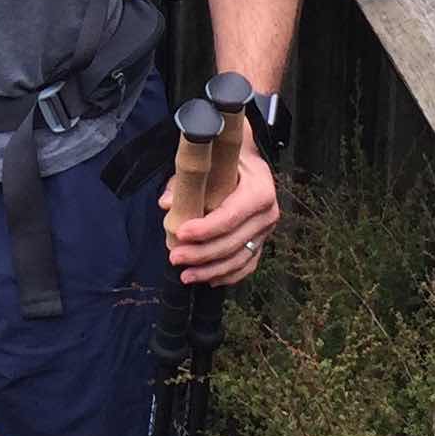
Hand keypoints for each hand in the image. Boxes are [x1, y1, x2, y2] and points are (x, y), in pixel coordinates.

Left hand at [162, 140, 279, 288]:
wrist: (248, 158)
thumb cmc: (227, 156)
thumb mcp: (210, 158)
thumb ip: (187, 179)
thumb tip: (166, 204)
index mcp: (259, 190)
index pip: (230, 217)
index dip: (205, 229)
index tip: (181, 234)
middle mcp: (267, 213)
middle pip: (233, 243)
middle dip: (202, 254)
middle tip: (175, 258)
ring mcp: (266, 230)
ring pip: (240, 259)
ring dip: (211, 271)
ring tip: (185, 276)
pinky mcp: (261, 241)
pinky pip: (247, 265)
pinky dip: (228, 275)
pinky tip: (208, 280)